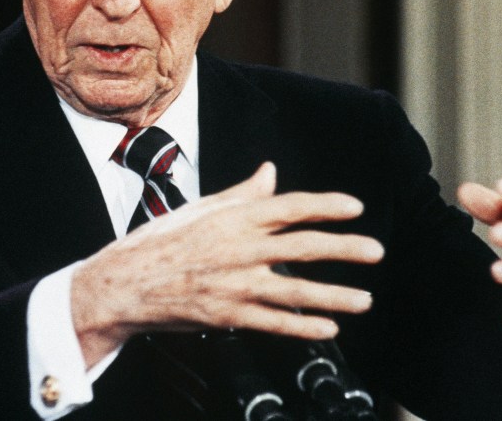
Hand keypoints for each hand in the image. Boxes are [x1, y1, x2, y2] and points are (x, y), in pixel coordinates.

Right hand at [71, 162, 383, 366]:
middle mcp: (241, 249)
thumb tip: (269, 172)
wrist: (126, 282)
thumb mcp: (201, 208)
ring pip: (297, 290)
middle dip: (346, 248)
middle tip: (376, 252)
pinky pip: (275, 323)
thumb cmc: (161, 241)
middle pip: (305, 247)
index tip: (355, 207)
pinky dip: (304, 327)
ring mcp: (236, 284)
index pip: (291, 206)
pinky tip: (327, 329)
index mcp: (235, 218)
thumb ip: (242, 193)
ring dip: (336, 296)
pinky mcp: (229, 314)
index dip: (327, 205)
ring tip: (364, 300)